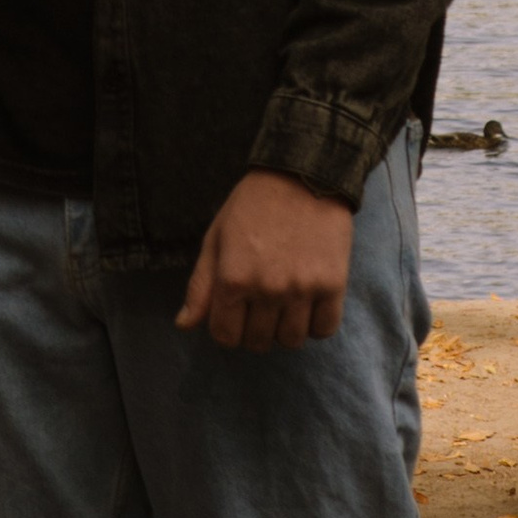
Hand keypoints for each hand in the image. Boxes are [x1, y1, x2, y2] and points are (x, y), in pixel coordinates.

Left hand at [175, 170, 353, 352]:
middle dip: (254, 329)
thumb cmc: (251, 205)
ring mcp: (302, 289)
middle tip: (259, 305)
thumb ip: (200, 285)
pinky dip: (315, 325)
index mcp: (232, 279)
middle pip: (258, 342)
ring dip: (285, 328)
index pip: (225, 336)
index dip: (227, 328)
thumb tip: (184, 325)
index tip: (234, 313)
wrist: (301, 175)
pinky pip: (324, 329)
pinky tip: (308, 303)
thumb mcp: (216, 238)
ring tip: (284, 303)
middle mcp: (267, 289)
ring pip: (291, 340)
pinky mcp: (333, 285)